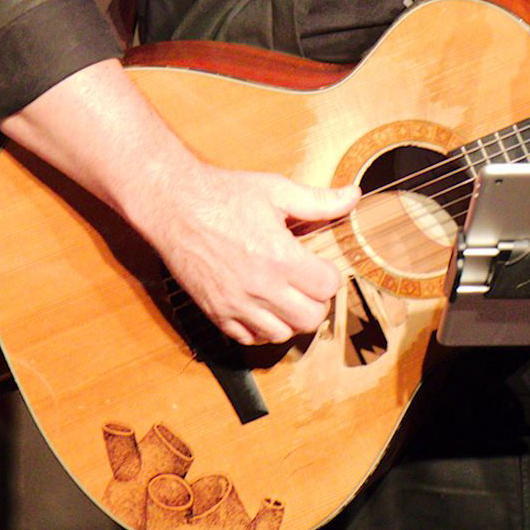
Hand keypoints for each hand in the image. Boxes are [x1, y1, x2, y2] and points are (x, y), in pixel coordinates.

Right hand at [143, 166, 359, 345]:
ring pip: (282, 334)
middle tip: (310, 282)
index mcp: (279, 257)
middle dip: (318, 300)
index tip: (322, 264)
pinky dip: (262, 329)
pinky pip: (249, 339)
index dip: (330, 274)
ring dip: (292, 318)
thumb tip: (353, 196)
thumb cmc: (225, 195)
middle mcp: (260, 287)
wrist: (176, 206)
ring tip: (288, 295)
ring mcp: (236, 304)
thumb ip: (318, 200)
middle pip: (311, 318)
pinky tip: (263, 306)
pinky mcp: (216, 313)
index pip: (327, 286)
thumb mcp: (277, 190)